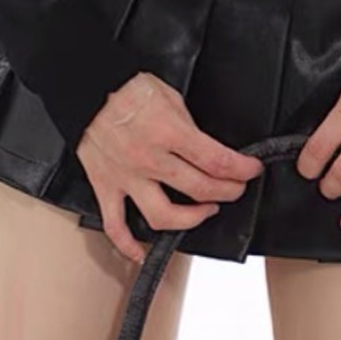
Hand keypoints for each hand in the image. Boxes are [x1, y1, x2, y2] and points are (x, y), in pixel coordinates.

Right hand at [78, 72, 264, 265]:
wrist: (89, 87)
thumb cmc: (128, 87)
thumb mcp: (170, 96)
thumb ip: (187, 126)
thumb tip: (204, 147)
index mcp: (169, 132)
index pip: (216, 160)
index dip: (241, 169)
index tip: (251, 169)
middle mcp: (150, 159)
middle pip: (200, 189)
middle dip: (228, 191)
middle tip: (236, 188)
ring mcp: (127, 177)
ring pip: (163, 216)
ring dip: (191, 219)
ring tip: (205, 211)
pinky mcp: (106, 186)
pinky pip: (115, 225)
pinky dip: (127, 245)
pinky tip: (141, 252)